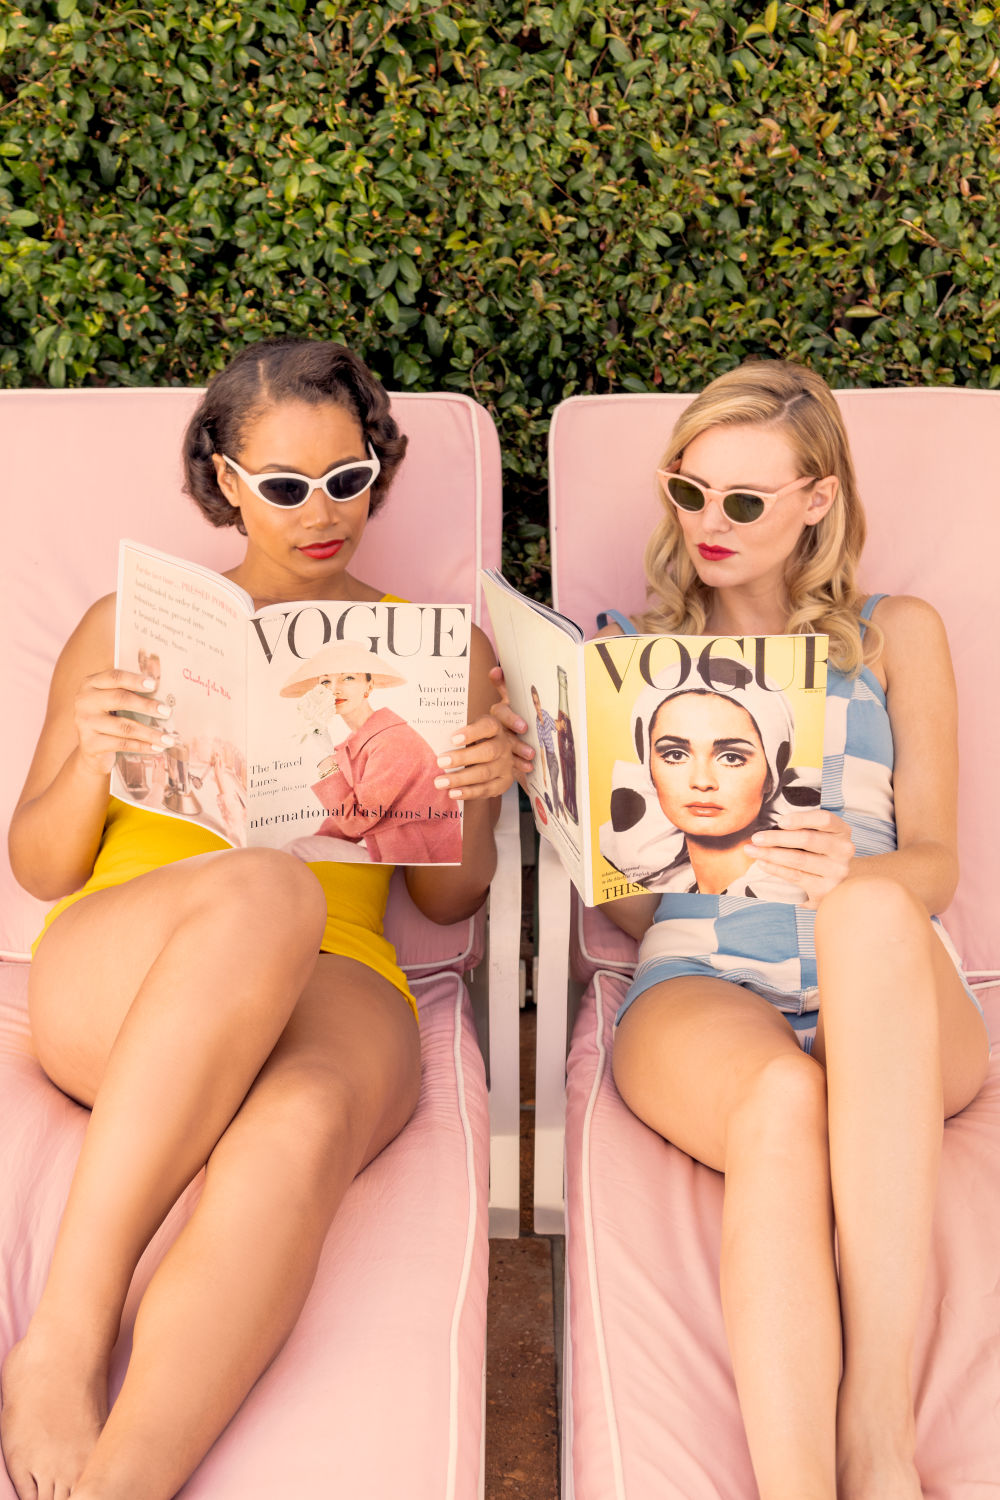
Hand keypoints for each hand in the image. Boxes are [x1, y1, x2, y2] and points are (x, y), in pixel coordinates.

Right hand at [74, 668, 176, 776]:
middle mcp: (84, 701)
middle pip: (119, 699)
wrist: (92, 749)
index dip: (134, 680)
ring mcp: (85, 723)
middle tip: (167, 712)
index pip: (114, 677)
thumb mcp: (114, 701)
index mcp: (91, 684)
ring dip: (149, 733)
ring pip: (123, 726)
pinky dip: (142, 746)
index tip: (154, 684)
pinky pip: (121, 744)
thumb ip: (130, 692)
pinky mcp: (89, 744)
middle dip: (146, 706)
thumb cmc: (110, 718)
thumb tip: (164, 691)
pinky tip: (156, 747)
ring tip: (168, 738)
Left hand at [433, 668, 534, 800]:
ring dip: (460, 778)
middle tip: (439, 760)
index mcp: (499, 725)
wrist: (515, 753)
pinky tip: (451, 793)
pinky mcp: (504, 782)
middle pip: (485, 752)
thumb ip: (498, 686)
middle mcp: (505, 745)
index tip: (453, 737)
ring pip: (484, 773)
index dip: (472, 732)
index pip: (489, 726)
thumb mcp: (498, 707)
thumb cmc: (496, 728)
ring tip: (438, 781)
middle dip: (462, 758)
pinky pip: (486, 789)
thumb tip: (496, 669)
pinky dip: (469, 792)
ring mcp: (506, 765)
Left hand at [744, 810, 854, 908]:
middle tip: (756, 838)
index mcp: (842, 831)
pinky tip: (762, 863)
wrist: (836, 884)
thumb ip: (804, 826)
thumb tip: (770, 822)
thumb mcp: (820, 835)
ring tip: (752, 850)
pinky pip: (795, 876)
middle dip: (777, 838)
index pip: (824, 819)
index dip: (801, 818)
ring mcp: (836, 871)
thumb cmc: (820, 853)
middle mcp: (843, 850)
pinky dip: (775, 869)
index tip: (780, 821)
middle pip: (807, 839)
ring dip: (770, 854)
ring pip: (798, 859)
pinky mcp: (825, 889)